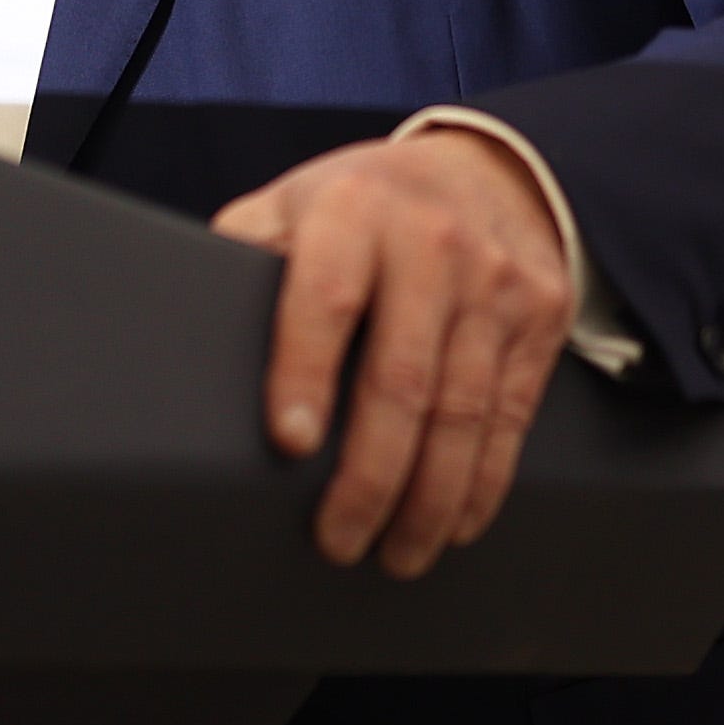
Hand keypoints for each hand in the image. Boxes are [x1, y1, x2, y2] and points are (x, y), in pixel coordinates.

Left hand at [212, 131, 574, 577]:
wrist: (489, 170)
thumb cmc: (365, 205)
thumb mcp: (294, 201)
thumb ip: (246, 252)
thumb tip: (183, 327)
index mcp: (353, 211)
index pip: (325, 298)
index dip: (305, 373)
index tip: (290, 443)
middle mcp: (431, 244)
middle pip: (401, 378)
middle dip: (369, 476)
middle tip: (339, 540)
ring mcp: (495, 283)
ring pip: (462, 412)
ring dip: (428, 500)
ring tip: (395, 554)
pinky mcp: (540, 319)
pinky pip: (511, 416)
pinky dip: (483, 482)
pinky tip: (455, 522)